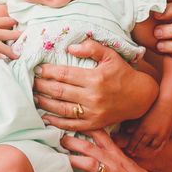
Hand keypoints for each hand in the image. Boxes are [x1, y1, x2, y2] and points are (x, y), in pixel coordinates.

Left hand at [33, 40, 158, 130]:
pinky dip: (56, 123)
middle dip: (42, 87)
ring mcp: (93, 112)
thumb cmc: (122, 73)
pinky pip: (71, 124)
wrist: (140, 97)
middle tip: (30, 83)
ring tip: (34, 97)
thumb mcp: (111, 55)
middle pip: (59, 92)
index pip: (64, 74)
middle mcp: (92, 97)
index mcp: (95, 78)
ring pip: (62, 109)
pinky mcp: (94, 124)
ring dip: (45, 104)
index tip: (37, 69)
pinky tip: (45, 117)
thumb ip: (91, 48)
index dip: (48, 71)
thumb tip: (71, 47)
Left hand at [65, 130, 171, 171]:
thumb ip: (114, 157)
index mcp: (117, 155)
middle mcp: (113, 163)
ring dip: (72, 160)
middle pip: (89, 147)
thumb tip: (100, 152)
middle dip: (72, 141)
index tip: (73, 122)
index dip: (86, 127)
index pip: (101, 135)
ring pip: (88, 164)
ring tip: (57, 159)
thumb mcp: (128, 164)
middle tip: (58, 138)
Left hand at [127, 104, 171, 154]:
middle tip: (132, 153)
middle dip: (136, 150)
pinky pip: (162, 145)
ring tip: (144, 149)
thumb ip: (134, 124)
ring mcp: (159, 134)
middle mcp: (151, 132)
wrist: (167, 104)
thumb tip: (127, 131)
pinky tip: (154, 151)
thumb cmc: (152, 107)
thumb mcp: (142, 115)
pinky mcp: (167, 134)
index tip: (128, 150)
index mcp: (143, 127)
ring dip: (147, 148)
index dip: (131, 146)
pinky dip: (158, 149)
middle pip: (142, 144)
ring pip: (152, 146)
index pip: (134, 140)